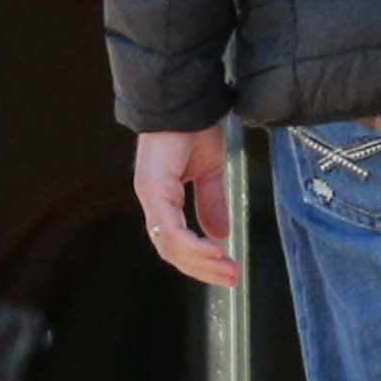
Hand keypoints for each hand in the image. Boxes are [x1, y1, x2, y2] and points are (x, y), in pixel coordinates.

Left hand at [133, 126, 238, 288]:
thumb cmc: (194, 127)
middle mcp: (152, 201)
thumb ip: (212, 203)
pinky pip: (172, 229)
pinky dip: (194, 245)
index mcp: (162, 197)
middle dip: (202, 269)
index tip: (226, 270)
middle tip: (230, 279)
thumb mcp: (211, 170)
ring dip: (200, 261)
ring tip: (228, 268)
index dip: (199, 260)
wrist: (187, 100)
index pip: (176, 241)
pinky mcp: (154, 190)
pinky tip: (215, 251)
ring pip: (170, 245)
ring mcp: (150, 196)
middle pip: (171, 251)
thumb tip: (220, 234)